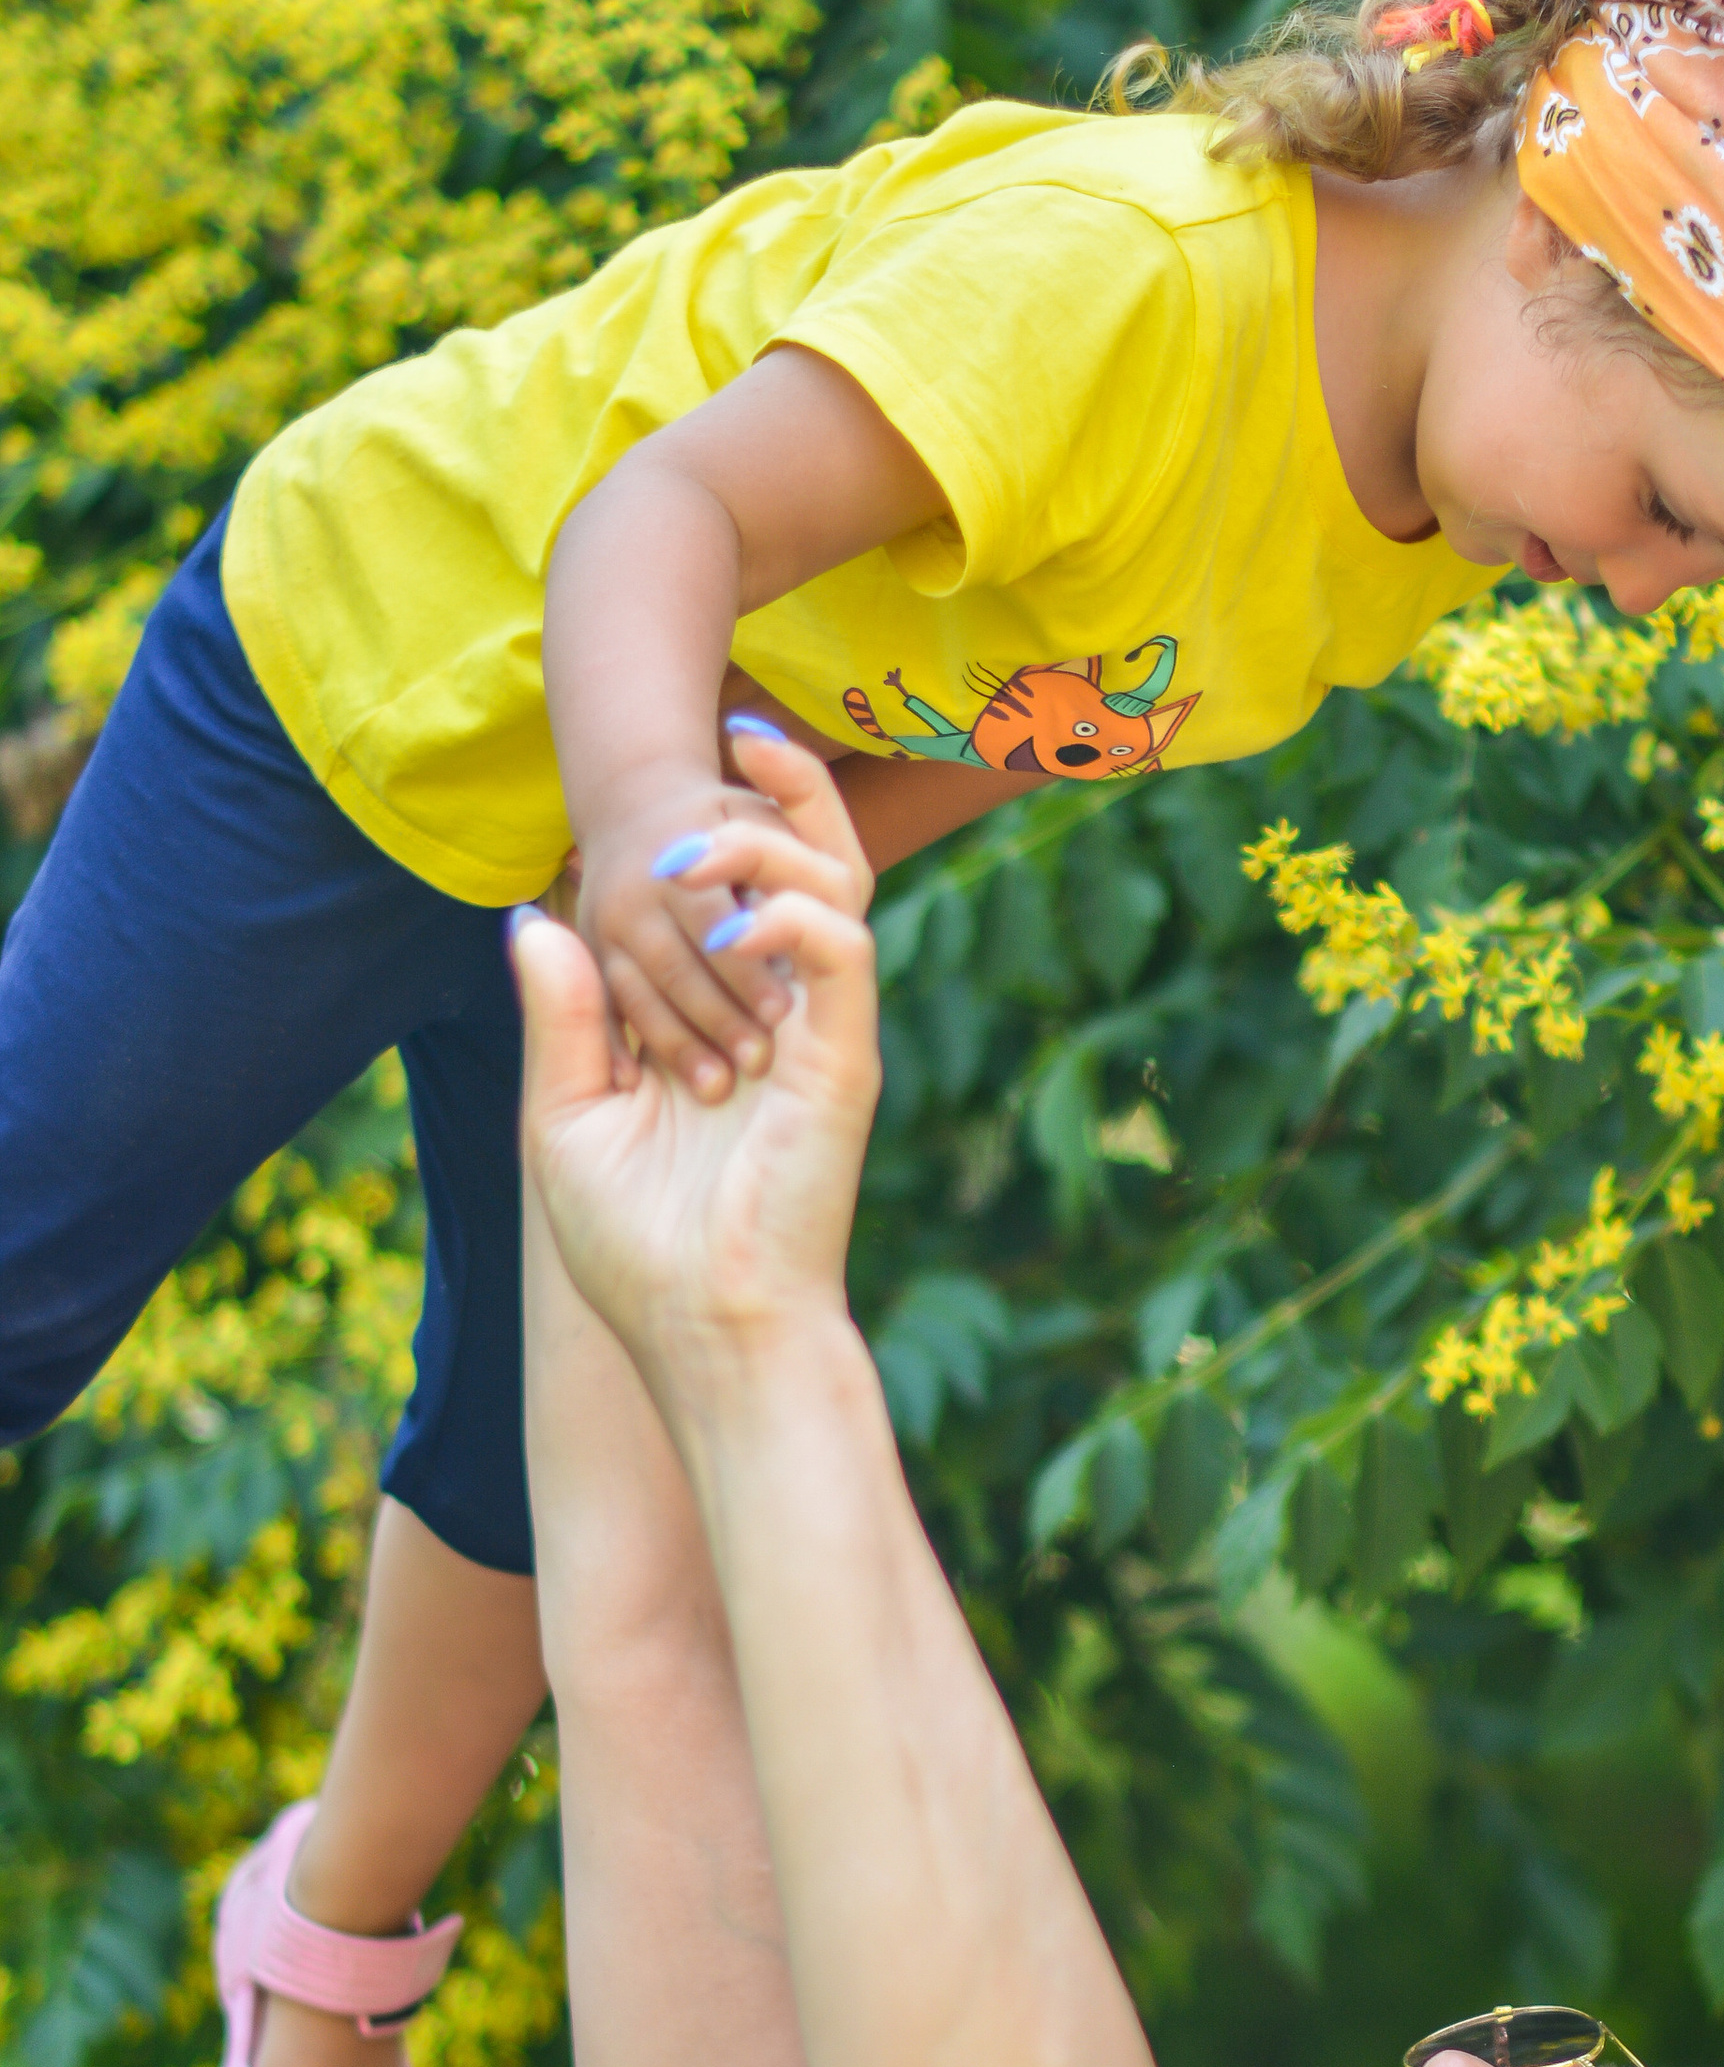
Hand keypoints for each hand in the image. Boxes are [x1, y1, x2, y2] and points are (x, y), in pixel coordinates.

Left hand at [516, 731, 881, 1393]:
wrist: (702, 1331)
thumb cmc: (638, 1252)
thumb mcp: (567, 1118)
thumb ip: (564, 1020)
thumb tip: (535, 921)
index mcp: (726, 1024)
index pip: (733, 893)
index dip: (707, 822)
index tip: (651, 779)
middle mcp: (783, 1016)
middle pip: (811, 864)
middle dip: (779, 790)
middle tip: (730, 735)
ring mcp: (821, 1034)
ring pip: (837, 884)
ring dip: (769, 839)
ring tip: (692, 839)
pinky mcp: (846, 1059)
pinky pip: (843, 947)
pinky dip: (791, 912)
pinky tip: (729, 923)